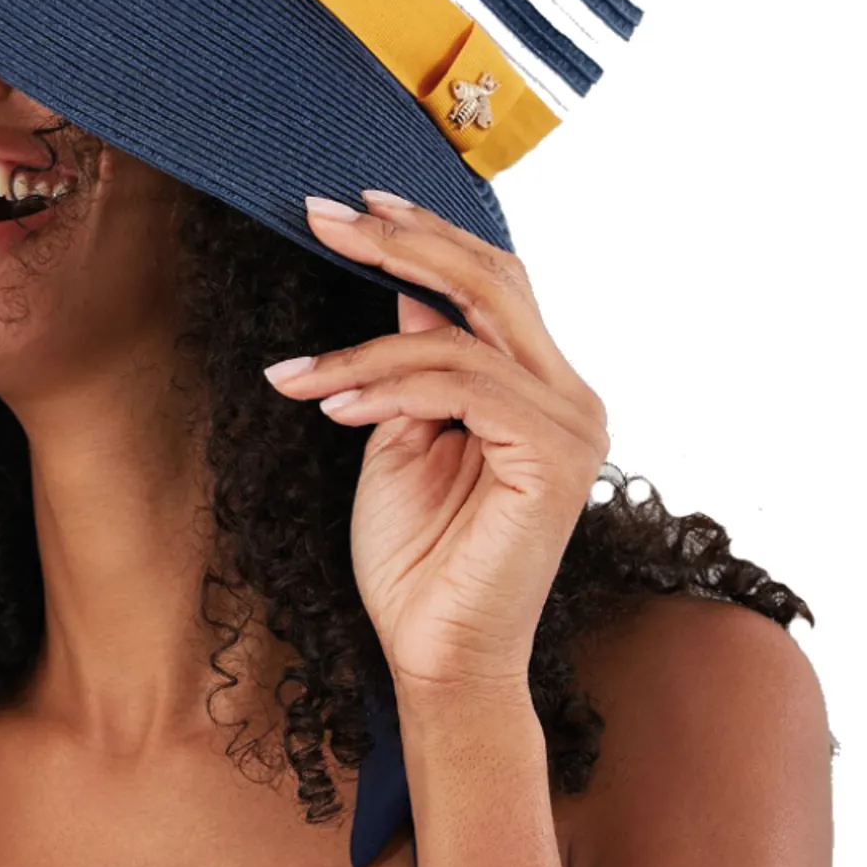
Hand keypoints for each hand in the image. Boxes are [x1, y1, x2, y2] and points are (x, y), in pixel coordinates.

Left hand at [262, 191, 609, 693]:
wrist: (436, 657)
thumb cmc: (416, 560)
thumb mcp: (400, 438)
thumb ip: (410, 366)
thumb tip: (400, 290)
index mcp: (540, 388)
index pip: (494, 281)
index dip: (425, 235)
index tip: (349, 208)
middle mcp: (570, 396)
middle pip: (492, 279)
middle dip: (398, 242)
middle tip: (318, 216)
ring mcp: (570, 425)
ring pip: (461, 336)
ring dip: (360, 350)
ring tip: (295, 379)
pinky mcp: (553, 458)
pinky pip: (460, 388)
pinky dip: (385, 388)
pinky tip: (331, 408)